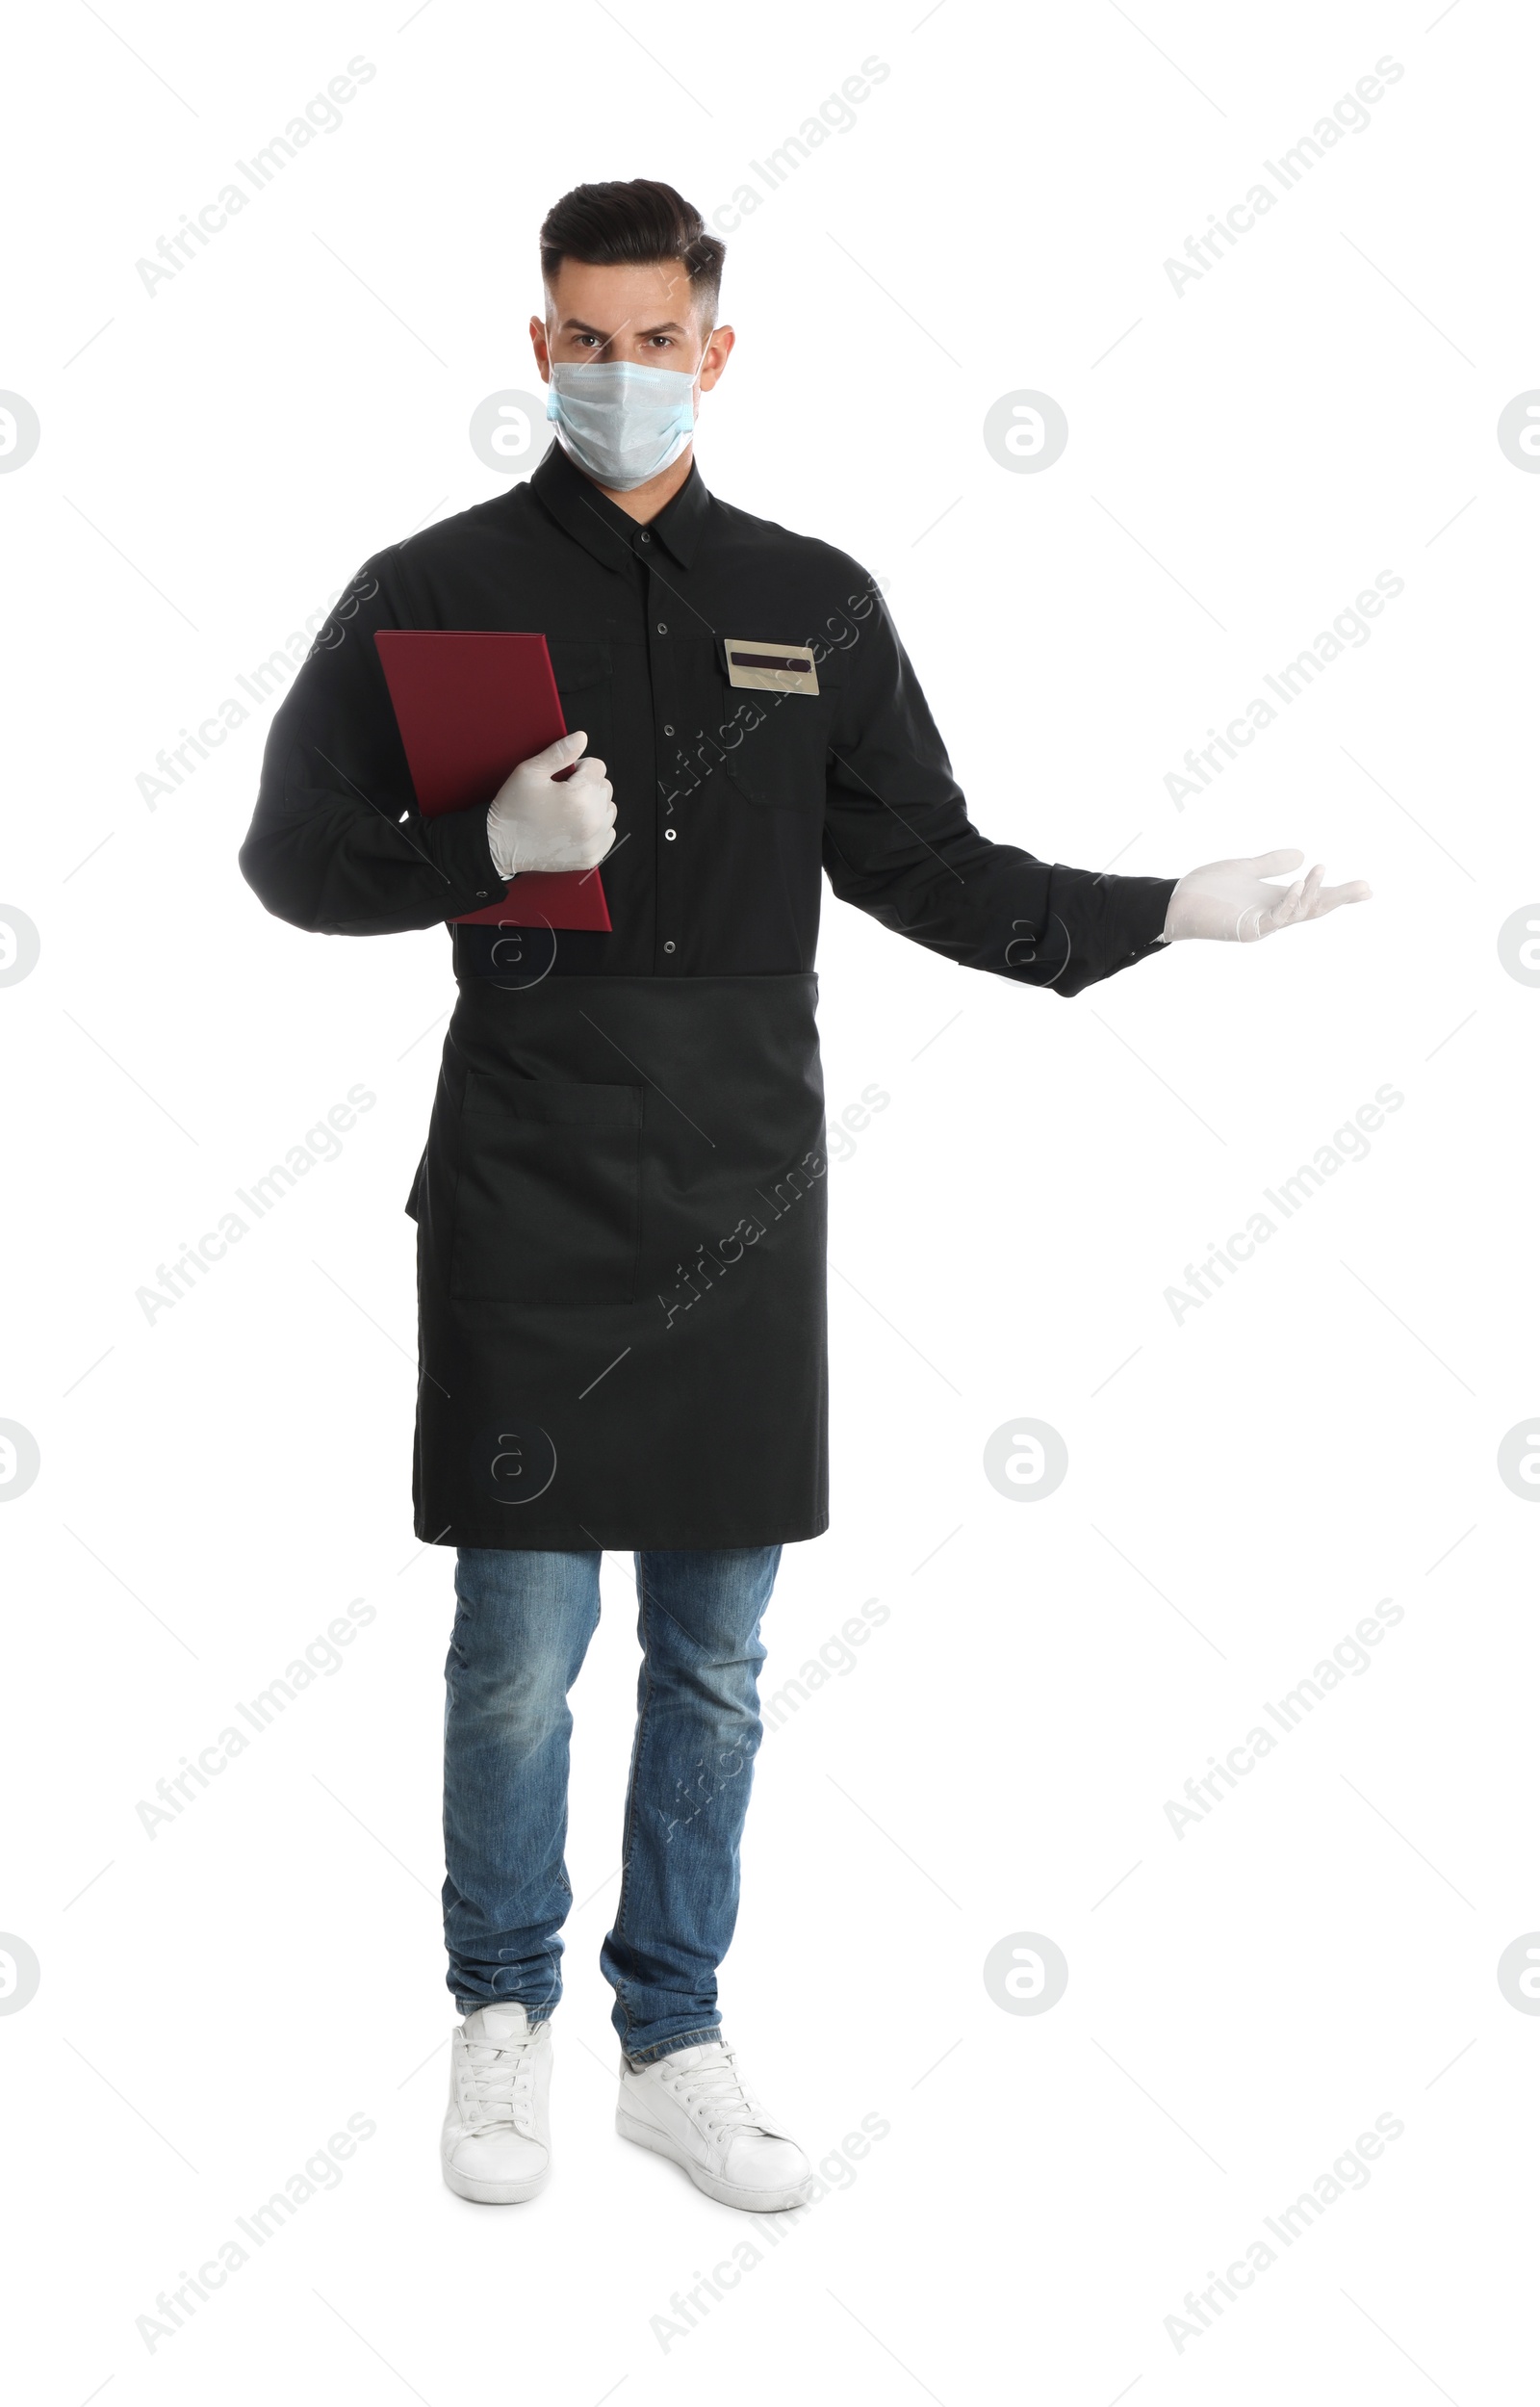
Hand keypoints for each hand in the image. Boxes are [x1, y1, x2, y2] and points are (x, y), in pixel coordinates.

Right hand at [486, 729, 614, 878]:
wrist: (502, 847)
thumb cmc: (513, 810)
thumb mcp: (529, 772)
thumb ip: (559, 753)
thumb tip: (582, 738)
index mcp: (580, 797)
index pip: (598, 767)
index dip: (578, 767)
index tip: (561, 778)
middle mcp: (592, 821)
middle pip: (605, 788)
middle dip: (587, 786)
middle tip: (561, 795)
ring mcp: (594, 842)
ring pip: (608, 810)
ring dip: (593, 806)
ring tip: (567, 811)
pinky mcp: (592, 857)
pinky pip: (607, 833)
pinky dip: (595, 827)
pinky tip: (573, 826)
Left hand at [1163, 849, 1370, 942]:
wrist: (1175, 901)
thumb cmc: (1207, 888)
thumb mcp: (1246, 869)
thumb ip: (1272, 863)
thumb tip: (1303, 855)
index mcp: (1276, 900)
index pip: (1314, 898)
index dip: (1339, 893)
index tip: (1368, 888)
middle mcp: (1273, 914)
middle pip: (1315, 908)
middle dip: (1339, 898)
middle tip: (1366, 888)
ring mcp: (1262, 925)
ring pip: (1298, 912)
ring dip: (1312, 892)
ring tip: (1320, 870)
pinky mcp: (1247, 930)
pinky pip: (1275, 919)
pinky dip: (1289, 903)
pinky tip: (1297, 884)